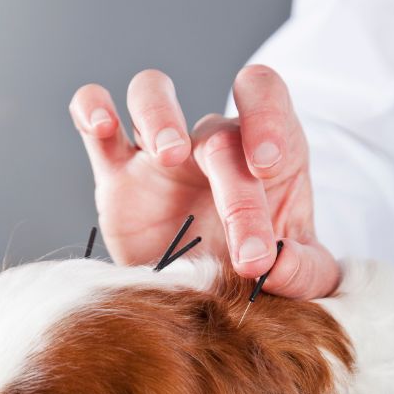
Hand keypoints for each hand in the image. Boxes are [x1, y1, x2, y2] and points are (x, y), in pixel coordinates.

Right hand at [69, 65, 338, 297]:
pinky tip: (100, 124)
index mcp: (263, 153)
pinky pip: (94, 117)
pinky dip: (91, 108)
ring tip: (168, 156)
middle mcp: (212, 144)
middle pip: (218, 135)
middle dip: (238, 198)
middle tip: (248, 256)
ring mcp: (160, 153)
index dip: (267, 116)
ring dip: (158, 113)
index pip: (266, 97)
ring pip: (150, 93)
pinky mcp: (117, 174)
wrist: (204, 300)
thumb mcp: (299, 277)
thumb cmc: (255, 272)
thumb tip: (279, 265)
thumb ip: (303, 270)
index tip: (267, 164)